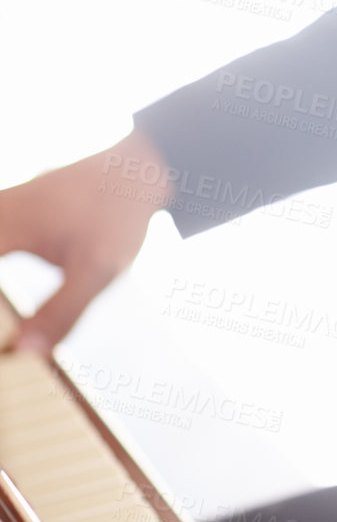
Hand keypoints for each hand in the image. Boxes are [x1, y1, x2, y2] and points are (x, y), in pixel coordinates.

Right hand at [0, 125, 173, 350]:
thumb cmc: (118, 214)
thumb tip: (21, 354)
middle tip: (6, 337)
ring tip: (7, 326)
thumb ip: (61, 313)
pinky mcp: (5, 212)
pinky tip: (4, 308)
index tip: (2, 342)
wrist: (139, 167)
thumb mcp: (99, 270)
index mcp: (7, 225)